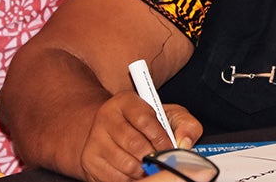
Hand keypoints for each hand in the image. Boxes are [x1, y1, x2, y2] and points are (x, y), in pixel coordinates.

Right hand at [79, 92, 202, 181]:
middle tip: (162, 162)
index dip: (162, 138)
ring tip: (149, 167)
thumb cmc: (146, 126)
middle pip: (135, 144)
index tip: (171, 149)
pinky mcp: (90, 159)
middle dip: (153, 157)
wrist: (113, 134)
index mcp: (126, 101)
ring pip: (126, 164)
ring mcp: (95, 138)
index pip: (145, 119)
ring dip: (143, 171)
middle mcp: (106, 116)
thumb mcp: (168, 116)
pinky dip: (130, 179)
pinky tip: (136, 172)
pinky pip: (115, 178)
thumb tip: (185, 142)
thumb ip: (185, 124)